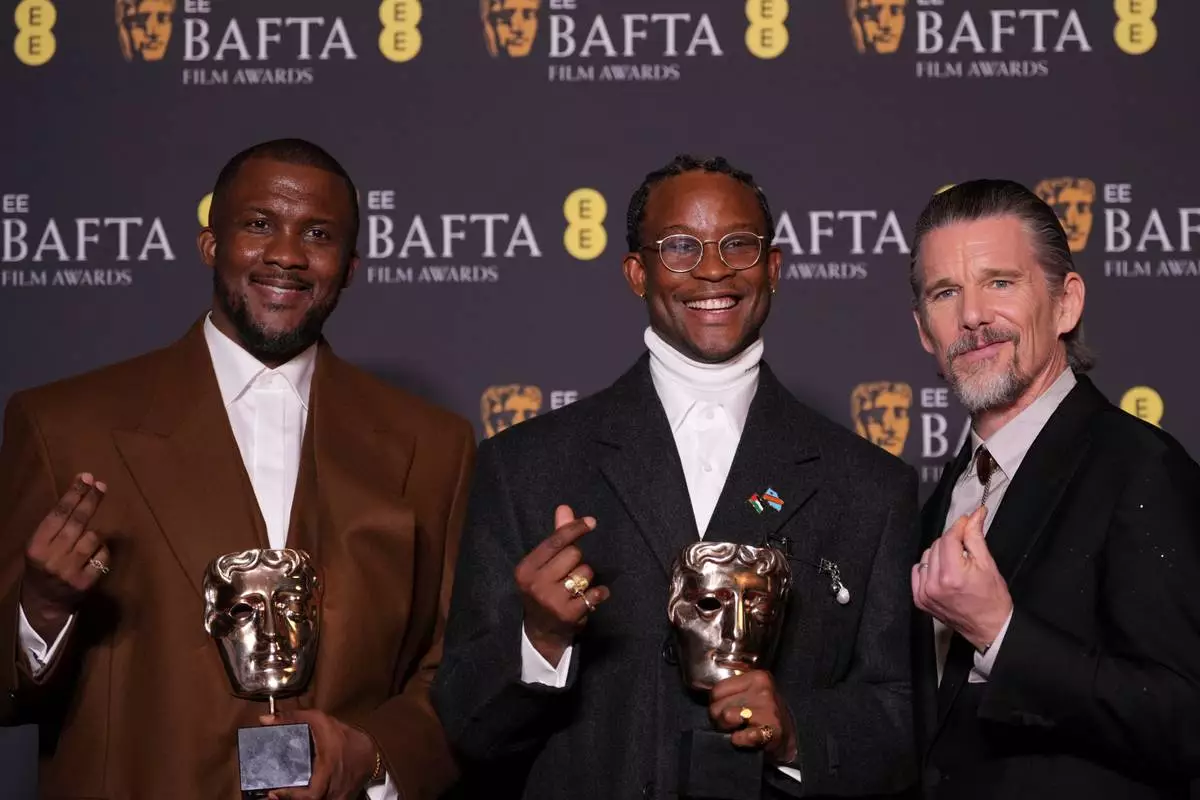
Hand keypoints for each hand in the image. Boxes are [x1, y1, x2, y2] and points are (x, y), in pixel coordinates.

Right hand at [21, 473, 110, 641]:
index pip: (58, 514)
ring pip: (92, 538)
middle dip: (90, 501)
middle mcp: (51, 558)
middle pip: (77, 522)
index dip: (74, 494)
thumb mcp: (41, 544)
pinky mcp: (86, 582)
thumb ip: (57, 523)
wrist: (44, 602)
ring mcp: (69, 571)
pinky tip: (95, 555)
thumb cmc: (45, 565)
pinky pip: (103, 556)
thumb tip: (82, 487)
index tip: (87, 478)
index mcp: (36, 546)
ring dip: (95, 534)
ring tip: (88, 539)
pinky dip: (103, 551)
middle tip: (101, 485)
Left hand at [263, 709, 378, 799]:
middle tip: (272, 794)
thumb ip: (293, 718)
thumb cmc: (345, 737)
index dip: (291, 796)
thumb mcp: (320, 721)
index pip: (310, 794)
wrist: (370, 752)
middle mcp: (332, 789)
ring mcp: (337, 798)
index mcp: (328, 771)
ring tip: (281, 795)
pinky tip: (300, 796)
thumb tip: (265, 720)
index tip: (274, 792)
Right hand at [514, 504, 609, 665]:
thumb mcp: (543, 565)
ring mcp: (551, 600)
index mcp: (526, 568)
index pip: (555, 541)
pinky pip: (594, 593)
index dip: (574, 529)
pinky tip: (591, 598)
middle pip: (573, 554)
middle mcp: (535, 583)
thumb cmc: (544, 590)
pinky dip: (598, 594)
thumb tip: (565, 508)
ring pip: (585, 572)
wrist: (541, 633)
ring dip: (587, 580)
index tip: (591, 522)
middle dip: (577, 562)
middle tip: (569, 575)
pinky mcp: (568, 614)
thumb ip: (556, 537)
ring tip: (575, 590)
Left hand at [710, 670, 797, 763]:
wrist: (790, 737)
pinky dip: (739, 740)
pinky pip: (742, 735)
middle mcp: (764, 690)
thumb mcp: (751, 694)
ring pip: (726, 717)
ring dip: (728, 729)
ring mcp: (769, 710)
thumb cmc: (763, 714)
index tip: (726, 710)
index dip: (715, 704)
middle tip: (733, 724)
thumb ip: (732, 691)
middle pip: (718, 705)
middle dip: (719, 719)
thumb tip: (707, 697)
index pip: (716, 690)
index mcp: (757, 677)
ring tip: (738, 730)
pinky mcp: (772, 731)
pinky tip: (745, 738)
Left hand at [912, 504, 1012, 650]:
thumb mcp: (988, 564)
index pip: (948, 538)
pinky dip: (929, 567)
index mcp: (952, 575)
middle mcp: (934, 584)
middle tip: (967, 549)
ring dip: (941, 554)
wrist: (990, 627)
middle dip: (953, 542)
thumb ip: (976, 537)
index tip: (968, 521)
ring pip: (927, 555)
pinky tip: (944, 573)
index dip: (960, 526)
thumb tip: (974, 514)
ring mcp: (924, 593)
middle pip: (937, 544)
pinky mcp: (919, 599)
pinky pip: (918, 571)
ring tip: (957, 564)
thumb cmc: (992, 599)